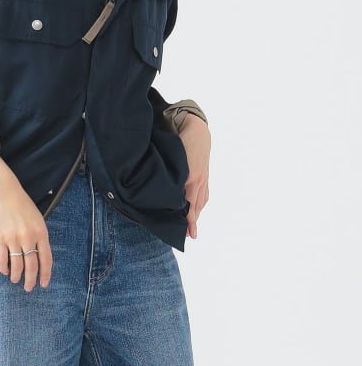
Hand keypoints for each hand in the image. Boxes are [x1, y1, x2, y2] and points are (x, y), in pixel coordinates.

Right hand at [0, 178, 52, 291]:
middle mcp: (29, 237)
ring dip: (17, 276)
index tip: (43, 284)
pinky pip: (2, 259)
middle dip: (30, 280)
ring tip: (16, 280)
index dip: (45, 274)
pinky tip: (5, 271)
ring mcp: (13, 238)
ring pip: (17, 265)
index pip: (46, 259)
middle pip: (32, 265)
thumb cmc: (23, 204)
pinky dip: (4, 268)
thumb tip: (39, 256)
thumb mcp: (38, 219)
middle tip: (28, 288)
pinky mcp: (0, 238)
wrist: (6, 191)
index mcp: (41, 232)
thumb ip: (40, 236)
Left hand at [178, 114, 210, 238]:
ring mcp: (203, 178)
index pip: (187, 202)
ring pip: (200, 201)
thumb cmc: (180, 140)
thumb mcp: (173, 156)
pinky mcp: (205, 175)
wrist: (197, 129)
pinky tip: (197, 211)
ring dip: (197, 215)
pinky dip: (201, 204)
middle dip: (192, 221)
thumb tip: (160, 186)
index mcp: (188, 175)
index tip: (185, 230)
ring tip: (193, 230)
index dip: (186, 217)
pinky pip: (204, 194)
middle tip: (189, 236)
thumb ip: (168, 172)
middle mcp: (197, 179)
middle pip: (194, 205)